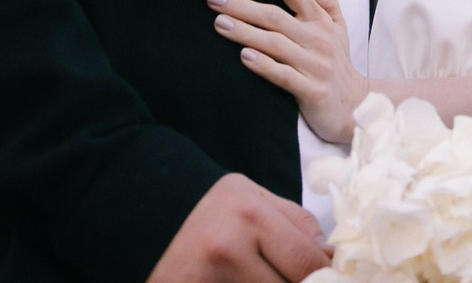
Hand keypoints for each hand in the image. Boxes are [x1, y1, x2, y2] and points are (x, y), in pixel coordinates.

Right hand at [146, 173, 328, 282]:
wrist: (139, 211)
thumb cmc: (204, 206)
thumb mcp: (252, 197)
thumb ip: (295, 224)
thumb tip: (332, 259)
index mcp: (249, 215)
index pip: (308, 264)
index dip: (327, 278)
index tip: (332, 279)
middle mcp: (227, 249)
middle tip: (294, 277)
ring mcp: (207, 281)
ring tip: (256, 275)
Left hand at [212, 0, 368, 143]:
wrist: (357, 106)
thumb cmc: (338, 64)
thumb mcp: (339, 28)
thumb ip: (326, 1)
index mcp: (321, 21)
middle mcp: (317, 39)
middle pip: (275, 16)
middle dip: (242, 5)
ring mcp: (314, 65)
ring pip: (274, 43)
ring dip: (244, 32)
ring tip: (219, 23)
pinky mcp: (310, 90)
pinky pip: (283, 75)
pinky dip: (263, 65)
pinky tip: (243, 56)